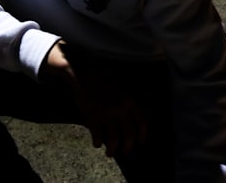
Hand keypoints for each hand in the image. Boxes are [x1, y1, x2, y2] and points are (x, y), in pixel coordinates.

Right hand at [48, 41, 149, 157]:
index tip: (140, 142)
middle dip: (128, 147)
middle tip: (125, 152)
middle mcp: (121, 108)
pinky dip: (98, 143)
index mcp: (130, 100)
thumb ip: (129, 102)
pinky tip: (97, 144)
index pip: (142, 123)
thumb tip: (133, 121)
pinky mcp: (93, 117)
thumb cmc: (103, 78)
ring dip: (113, 150)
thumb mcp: (122, 86)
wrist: (83, 71)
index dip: (142, 136)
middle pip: (129, 135)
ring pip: (114, 139)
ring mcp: (106, 114)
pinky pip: (98, 136)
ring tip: (110, 153)